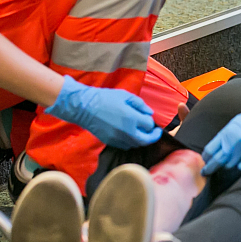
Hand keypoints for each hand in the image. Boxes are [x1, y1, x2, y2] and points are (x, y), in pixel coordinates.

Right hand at [45, 75, 162, 148]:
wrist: (85, 107)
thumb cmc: (105, 98)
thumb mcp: (125, 96)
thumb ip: (140, 105)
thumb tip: (150, 113)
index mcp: (132, 118)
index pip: (149, 125)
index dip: (151, 122)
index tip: (150, 118)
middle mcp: (126, 131)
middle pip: (145, 140)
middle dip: (153, 137)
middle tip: (155, 132)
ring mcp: (117, 138)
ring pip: (135, 145)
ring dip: (141, 140)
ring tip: (142, 132)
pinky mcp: (109, 142)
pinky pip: (124, 146)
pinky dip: (130, 142)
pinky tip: (130, 134)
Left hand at [201, 91, 240, 174]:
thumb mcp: (231, 126)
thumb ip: (222, 139)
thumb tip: (212, 153)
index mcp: (226, 133)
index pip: (209, 151)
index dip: (206, 158)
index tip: (205, 161)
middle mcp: (234, 142)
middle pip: (216, 161)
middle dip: (210, 168)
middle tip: (207, 171)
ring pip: (229, 165)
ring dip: (227, 164)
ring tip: (230, 160)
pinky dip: (240, 165)